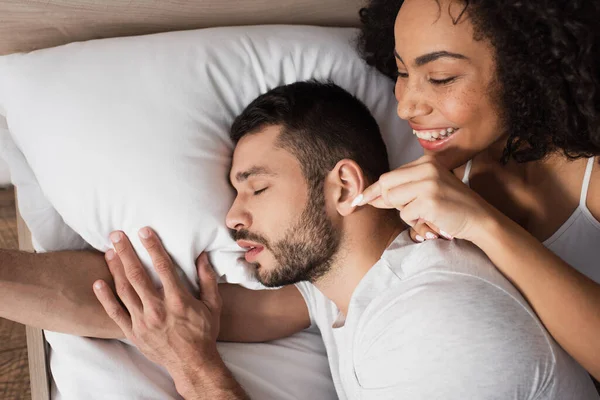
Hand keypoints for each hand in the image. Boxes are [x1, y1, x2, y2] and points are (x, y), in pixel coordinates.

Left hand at [93, 227, 222, 377]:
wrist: (192, 363)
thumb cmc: (204, 332)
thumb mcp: (213, 305)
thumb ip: (208, 279)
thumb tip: (202, 256)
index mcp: (178, 301)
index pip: (163, 267)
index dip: (152, 247)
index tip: (144, 231)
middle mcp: (157, 309)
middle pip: (137, 275)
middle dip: (126, 252)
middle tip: (116, 235)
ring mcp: (142, 322)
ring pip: (124, 290)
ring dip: (115, 269)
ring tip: (109, 252)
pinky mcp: (133, 333)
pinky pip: (115, 313)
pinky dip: (105, 298)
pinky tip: (98, 284)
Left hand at [354, 155, 491, 241]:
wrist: (480, 218)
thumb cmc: (452, 206)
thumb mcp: (428, 190)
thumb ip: (402, 190)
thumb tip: (371, 197)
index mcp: (426, 162)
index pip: (390, 175)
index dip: (374, 190)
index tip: (359, 199)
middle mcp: (426, 169)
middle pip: (387, 185)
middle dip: (386, 201)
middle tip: (405, 210)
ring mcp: (428, 184)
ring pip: (393, 200)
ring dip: (405, 212)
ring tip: (426, 212)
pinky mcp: (429, 201)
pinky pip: (405, 214)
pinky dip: (415, 221)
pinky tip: (431, 218)